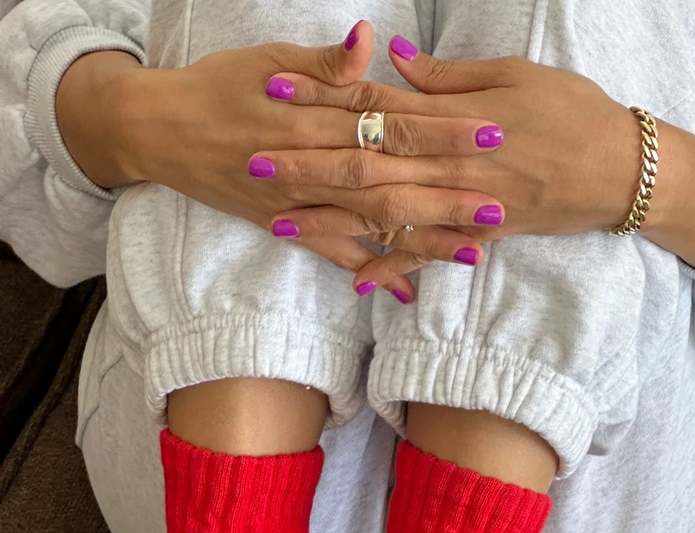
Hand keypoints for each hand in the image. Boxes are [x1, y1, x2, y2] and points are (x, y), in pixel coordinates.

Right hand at [56, 26, 503, 299]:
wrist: (158, 130)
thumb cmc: (218, 85)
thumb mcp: (267, 59)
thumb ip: (324, 62)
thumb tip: (369, 43)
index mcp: (312, 112)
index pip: (390, 119)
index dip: (441, 127)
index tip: (488, 131)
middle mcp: (308, 161)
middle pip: (391, 175)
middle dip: (447, 189)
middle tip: (500, 200)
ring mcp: (298, 200)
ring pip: (369, 220)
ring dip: (421, 236)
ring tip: (474, 248)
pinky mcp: (285, 225)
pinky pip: (332, 254)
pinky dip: (367, 271)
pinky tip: (404, 290)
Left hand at [267, 38, 642, 286]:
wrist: (623, 171)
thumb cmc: (574, 111)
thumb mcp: (514, 75)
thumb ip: (450, 77)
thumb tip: (396, 59)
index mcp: (457, 119)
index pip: (378, 105)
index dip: (324, 100)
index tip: (275, 93)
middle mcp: (453, 167)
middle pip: (368, 163)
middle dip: (306, 165)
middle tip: (250, 164)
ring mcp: (464, 206)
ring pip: (386, 213)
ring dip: (331, 219)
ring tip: (278, 221)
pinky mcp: (479, 235)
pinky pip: (429, 255)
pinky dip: (394, 268)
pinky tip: (355, 279)